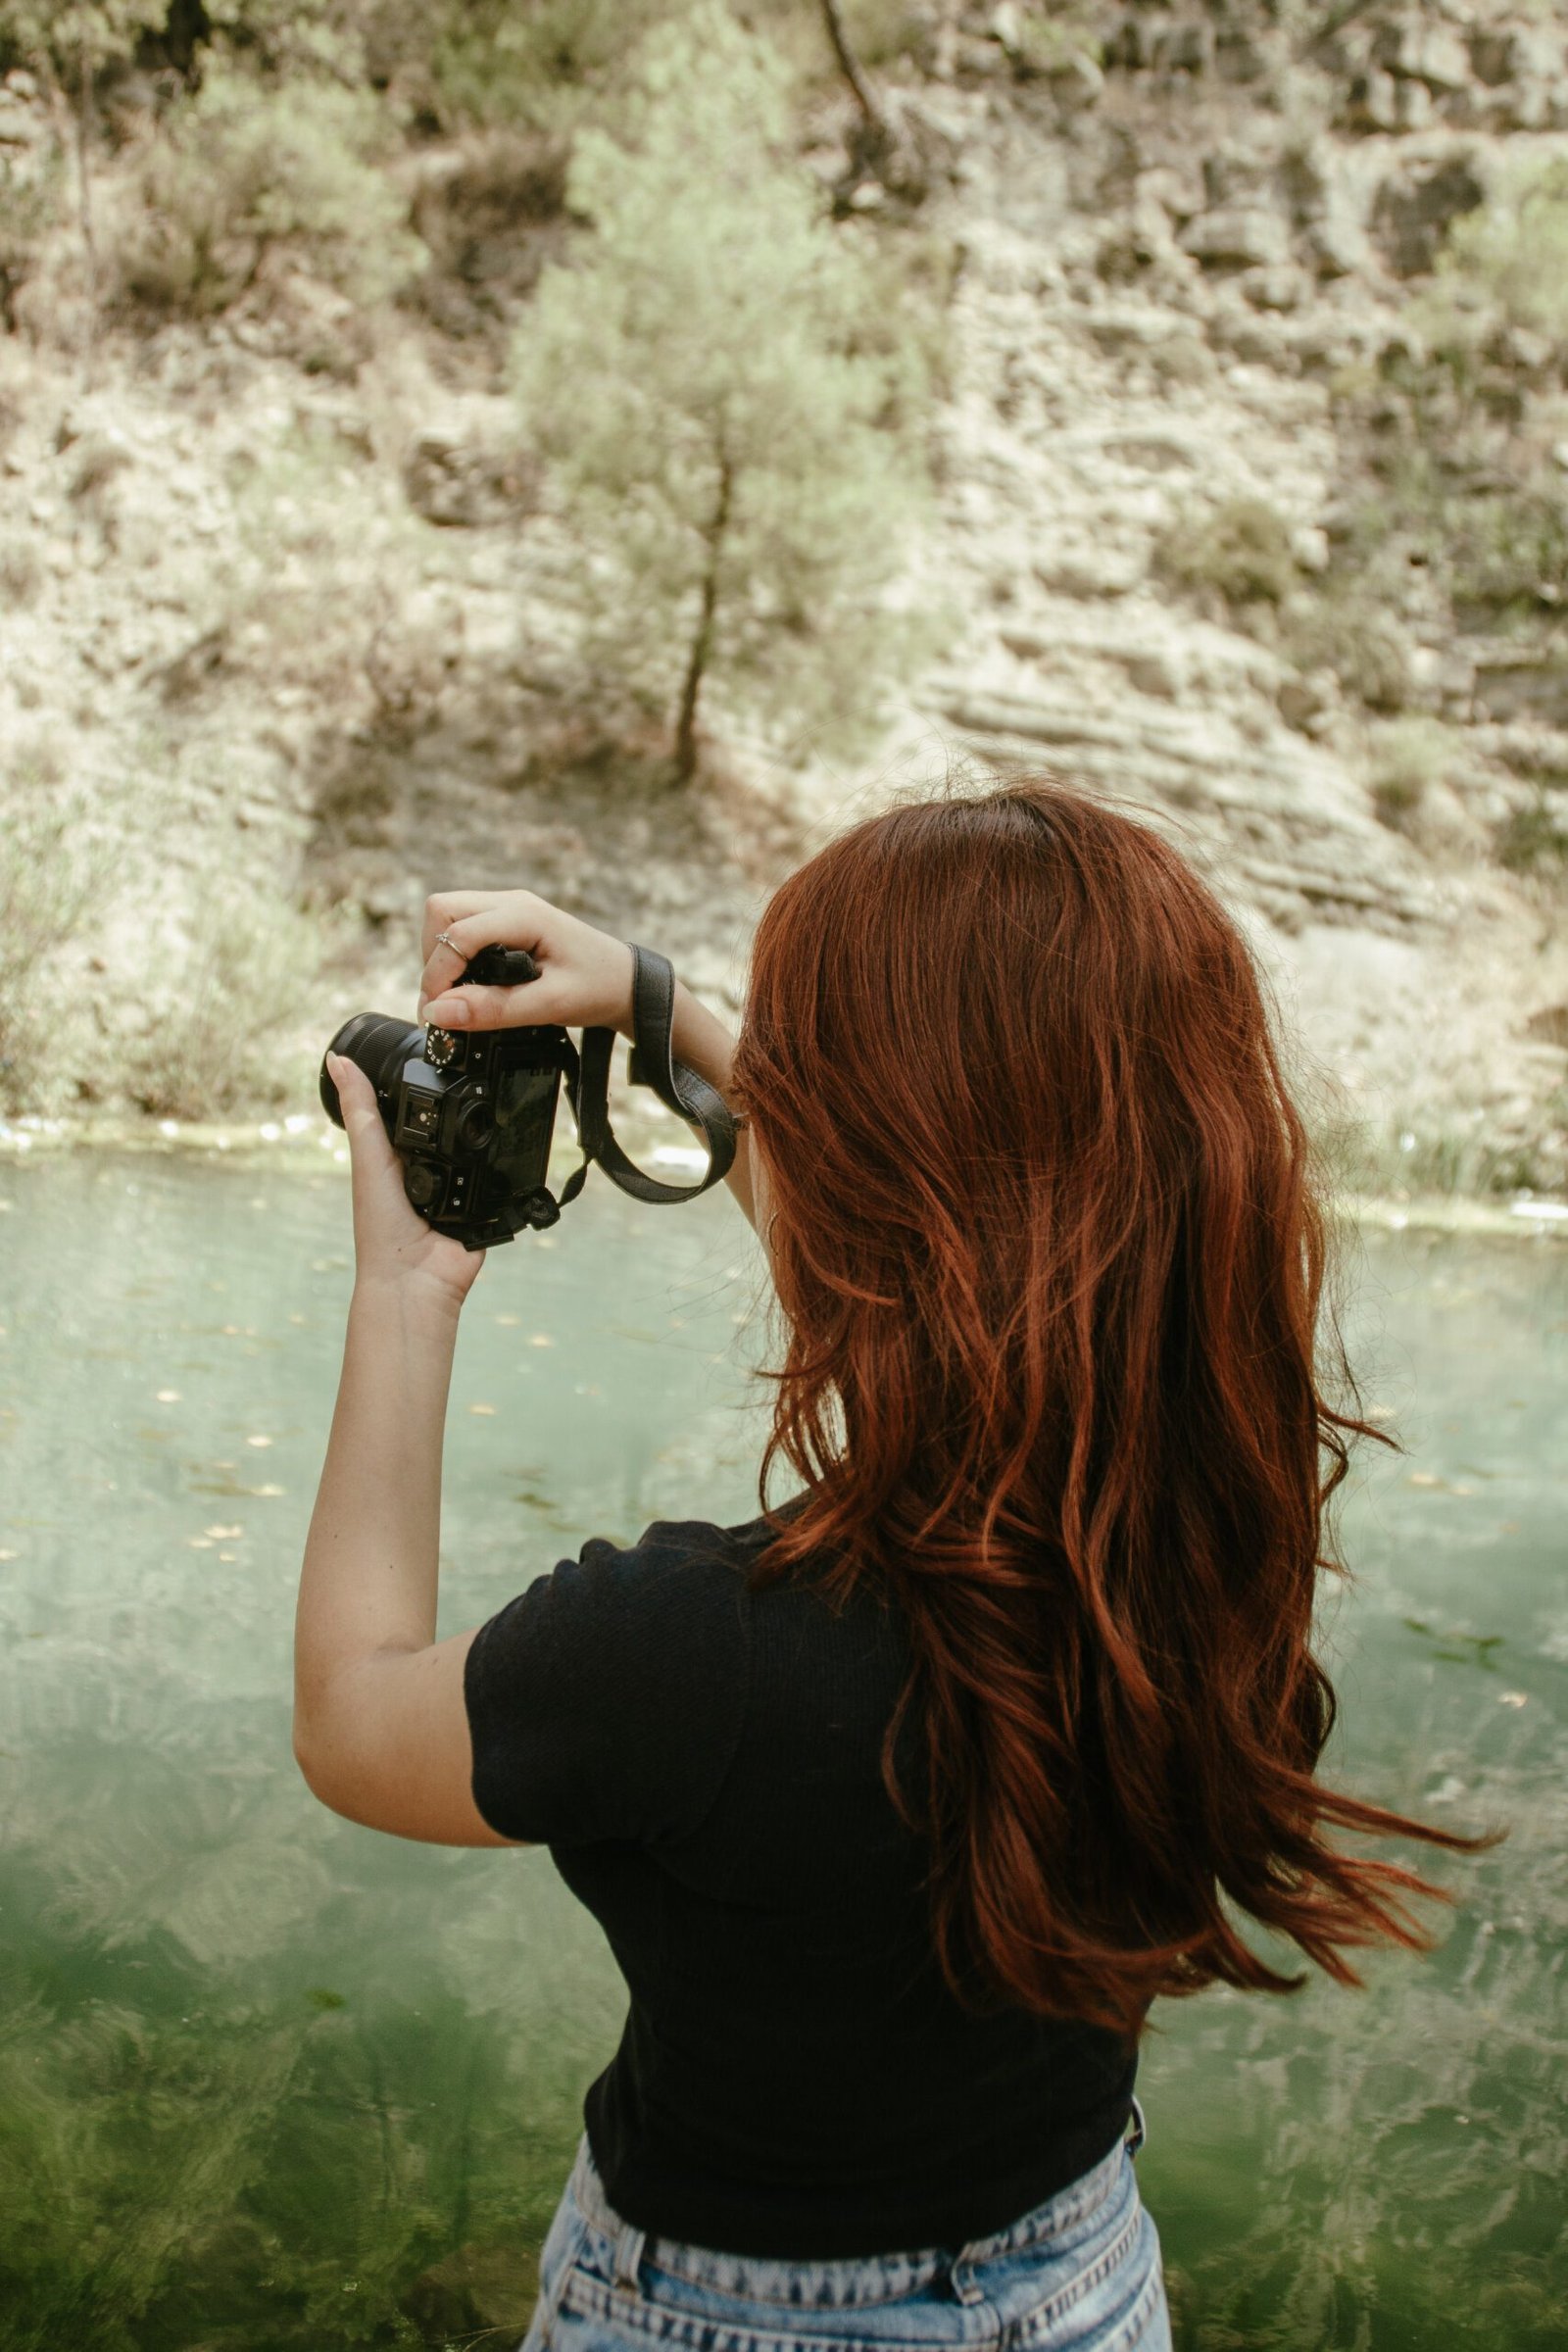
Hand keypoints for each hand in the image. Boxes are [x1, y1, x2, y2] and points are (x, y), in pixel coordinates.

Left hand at [326, 1051, 485, 1310]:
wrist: (416, 1278)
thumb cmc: (381, 1227)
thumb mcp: (368, 1157)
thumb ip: (360, 1110)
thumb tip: (336, 1060)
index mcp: (400, 1154)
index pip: (416, 1108)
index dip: (425, 1083)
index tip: (436, 1052)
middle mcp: (432, 1168)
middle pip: (453, 1125)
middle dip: (463, 1110)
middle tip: (475, 1083)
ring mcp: (462, 1186)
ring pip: (481, 1148)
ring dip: (486, 1141)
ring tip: (491, 1121)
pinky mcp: (488, 1203)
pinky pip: (504, 1178)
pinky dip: (505, 1169)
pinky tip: (511, 1153)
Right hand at [418, 890, 635, 1037]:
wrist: (625, 983)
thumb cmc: (597, 988)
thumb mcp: (549, 1005)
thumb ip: (494, 1009)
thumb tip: (439, 1012)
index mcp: (525, 915)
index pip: (457, 933)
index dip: (438, 975)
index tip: (437, 1013)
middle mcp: (511, 903)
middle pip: (441, 911)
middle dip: (433, 959)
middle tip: (443, 1002)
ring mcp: (507, 908)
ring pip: (446, 917)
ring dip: (441, 957)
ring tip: (455, 997)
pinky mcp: (505, 921)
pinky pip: (462, 928)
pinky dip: (455, 956)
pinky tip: (470, 985)